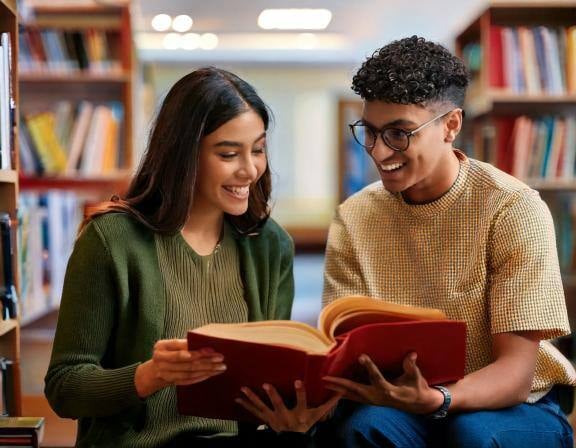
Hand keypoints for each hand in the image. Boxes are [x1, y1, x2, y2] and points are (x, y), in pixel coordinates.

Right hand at [135, 339, 225, 397]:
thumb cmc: (167, 351)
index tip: (211, 350)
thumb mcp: (171, 344)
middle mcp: (161, 361)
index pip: (180, 350)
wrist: (154, 370)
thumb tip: (205, 341)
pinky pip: (188, 380)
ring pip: (189, 373)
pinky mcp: (172, 382)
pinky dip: (201, 377)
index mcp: (161, 347)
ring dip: (206, 370)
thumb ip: (184, 343)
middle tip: (220, 358)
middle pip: (187, 363)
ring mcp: (165, 373)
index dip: (195, 351)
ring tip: (220, 367)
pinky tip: (211, 374)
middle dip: (206, 361)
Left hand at [235, 380, 340, 432]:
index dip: (300, 392)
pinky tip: (237, 398)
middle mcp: (286, 417)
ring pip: (262, 408)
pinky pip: (254, 412)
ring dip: (252, 398)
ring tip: (244, 388)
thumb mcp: (318, 415)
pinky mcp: (266, 420)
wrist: (294, 440)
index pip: (301, 402)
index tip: (297, 381)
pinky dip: (245, 405)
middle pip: (279, 405)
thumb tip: (341, 391)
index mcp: (299, 414)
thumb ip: (329, 403)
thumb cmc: (306, 424)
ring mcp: (274, 419)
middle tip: (266, 384)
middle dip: (273, 395)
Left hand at [323, 352, 443, 413]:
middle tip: (326, 378)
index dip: (369, 367)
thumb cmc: (416, 388)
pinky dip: (343, 393)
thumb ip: (411, 366)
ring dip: (338, 389)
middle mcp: (378, 397)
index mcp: (389, 390)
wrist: (417, 404)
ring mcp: (373, 400)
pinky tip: (333, 390)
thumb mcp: (416, 377)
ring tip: (324, 383)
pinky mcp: (371, 400)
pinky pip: (354, 397)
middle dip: (341, 384)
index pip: (377, 378)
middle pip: (357, 390)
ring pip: (352, 395)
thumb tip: (412, 354)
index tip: (361, 356)